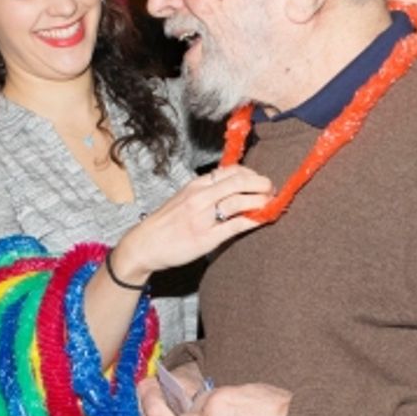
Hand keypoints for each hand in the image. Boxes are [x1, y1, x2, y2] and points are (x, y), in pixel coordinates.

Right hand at [109, 165, 273, 284]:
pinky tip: (262, 220)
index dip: (251, 174)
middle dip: (261, 184)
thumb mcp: (184, 198)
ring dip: (261, 201)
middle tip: (272, 191)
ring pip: (240, 201)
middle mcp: (200, 197)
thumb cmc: (166, 223)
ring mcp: (203, 217)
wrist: (144, 244)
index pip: (231, 171)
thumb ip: (206, 192)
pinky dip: (253, 221)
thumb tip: (233, 188)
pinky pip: (236, 225)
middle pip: (239, 182)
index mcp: (196, 185)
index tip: (259, 180)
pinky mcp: (206, 237)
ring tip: (270, 204)